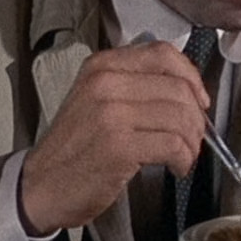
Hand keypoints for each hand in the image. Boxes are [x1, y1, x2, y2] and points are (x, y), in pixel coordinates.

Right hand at [20, 41, 211, 234]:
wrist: (41, 186)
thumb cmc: (75, 148)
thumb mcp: (97, 99)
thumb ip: (135, 85)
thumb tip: (187, 91)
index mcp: (102, 66)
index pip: (163, 53)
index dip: (191, 76)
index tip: (198, 99)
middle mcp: (106, 82)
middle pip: (178, 88)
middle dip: (196, 118)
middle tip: (193, 138)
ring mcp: (111, 113)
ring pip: (180, 116)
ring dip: (192, 142)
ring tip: (184, 156)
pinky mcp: (119, 145)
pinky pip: (173, 144)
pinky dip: (184, 158)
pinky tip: (177, 167)